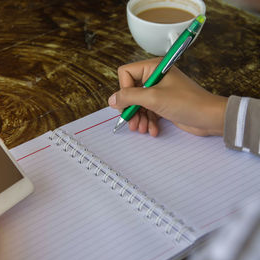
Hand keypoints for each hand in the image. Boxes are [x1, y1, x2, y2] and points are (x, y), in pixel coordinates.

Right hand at [108, 58, 227, 136]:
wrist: (209, 117)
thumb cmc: (186, 103)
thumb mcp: (153, 98)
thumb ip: (129, 97)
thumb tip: (111, 100)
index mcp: (153, 67)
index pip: (126, 73)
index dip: (124, 89)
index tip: (129, 103)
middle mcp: (155, 77)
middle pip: (130, 91)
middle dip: (131, 109)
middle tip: (132, 122)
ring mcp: (159, 91)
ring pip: (138, 104)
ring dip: (138, 118)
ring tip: (142, 129)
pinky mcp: (163, 103)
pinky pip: (147, 111)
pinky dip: (148, 121)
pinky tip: (153, 130)